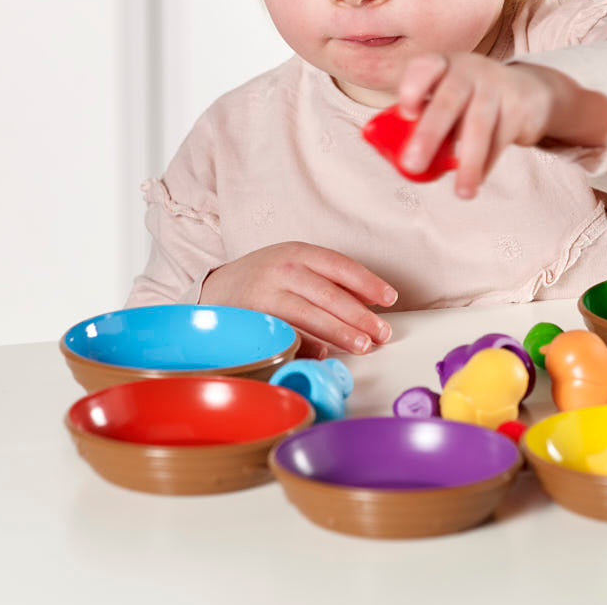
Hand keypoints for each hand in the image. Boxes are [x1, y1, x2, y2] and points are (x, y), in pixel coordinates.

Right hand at [200, 242, 396, 358]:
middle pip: (329, 294)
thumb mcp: (297, 266)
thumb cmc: (267, 278)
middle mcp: (282, 270)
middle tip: (381, 333)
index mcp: (298, 253)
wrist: (217, 288)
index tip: (389, 299)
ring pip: (310, 316)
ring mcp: (265, 295)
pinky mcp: (253, 320)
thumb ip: (330, 280)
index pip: (341, 267)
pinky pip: (284, 334)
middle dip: (360, 316)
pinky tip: (323, 353)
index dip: (368, 283)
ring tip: (362, 345)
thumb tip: (369, 299)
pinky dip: (306, 345)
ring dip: (340, 333)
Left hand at [395, 52, 561, 198]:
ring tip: (461, 193)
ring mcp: (496, 87)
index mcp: (443, 66)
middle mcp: (469, 71)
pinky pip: (500, 140)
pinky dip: (487, 165)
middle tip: (412, 165)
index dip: (413, 88)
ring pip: (479, 125)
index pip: (426, 66)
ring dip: (469, 162)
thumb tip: (402, 162)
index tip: (406, 114)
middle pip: (448, 101)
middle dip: (429, 134)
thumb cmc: (473, 100)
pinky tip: (476, 182)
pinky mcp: (518, 107)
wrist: (529, 92)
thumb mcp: (449, 96)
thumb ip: (426, 119)